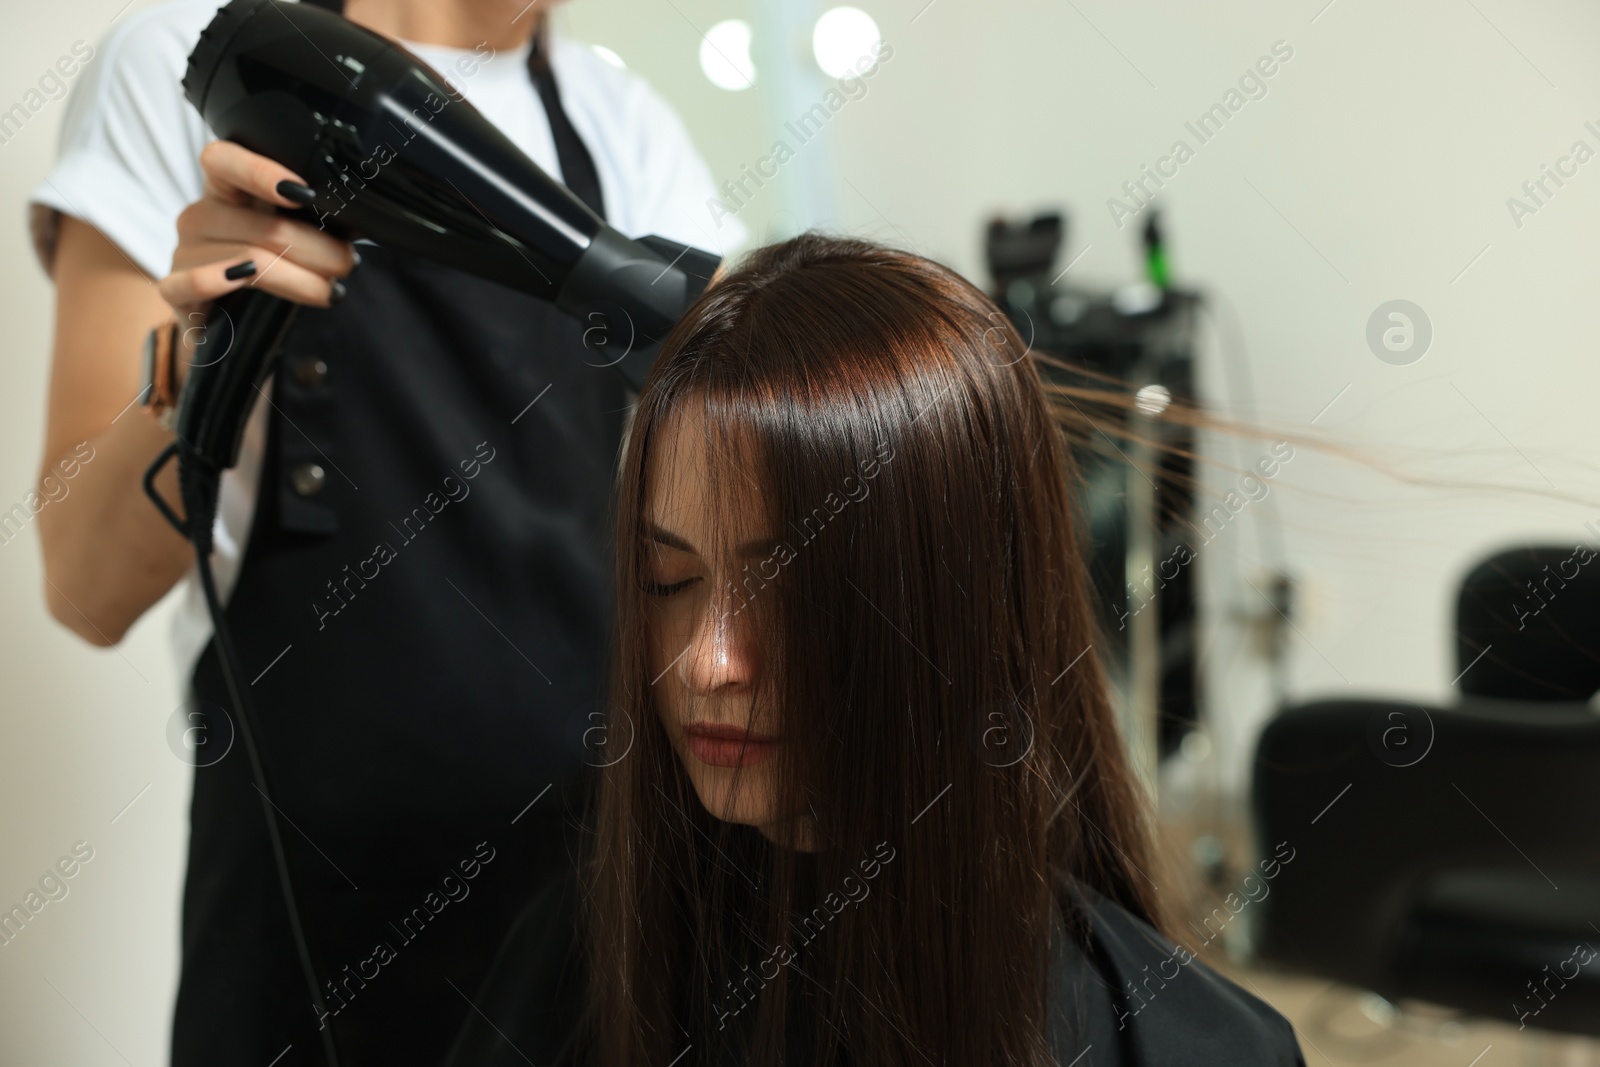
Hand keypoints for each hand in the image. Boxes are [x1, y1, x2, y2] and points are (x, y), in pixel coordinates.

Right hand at [158, 140, 359, 389]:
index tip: (305, 193)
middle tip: (347, 264)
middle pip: (261, 225)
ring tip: (330, 291)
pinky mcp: (174, 290)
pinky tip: (243, 279)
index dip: (261, 171)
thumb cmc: (267, 271)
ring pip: (246, 258)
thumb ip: (306, 220)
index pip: (225, 161)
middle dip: (317, 248)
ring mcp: (183, 252)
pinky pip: (192, 281)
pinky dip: (218, 278)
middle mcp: (200, 215)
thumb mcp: (288, 237)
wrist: (230, 326)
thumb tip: (354, 220)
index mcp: (225, 191)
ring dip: (299, 278)